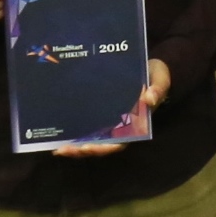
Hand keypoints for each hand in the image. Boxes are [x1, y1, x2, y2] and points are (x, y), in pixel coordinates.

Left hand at [53, 59, 170, 158]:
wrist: (147, 67)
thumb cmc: (153, 75)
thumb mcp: (160, 78)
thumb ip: (158, 88)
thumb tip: (148, 99)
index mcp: (135, 123)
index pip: (120, 141)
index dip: (104, 148)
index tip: (89, 148)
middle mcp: (120, 126)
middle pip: (101, 145)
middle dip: (82, 150)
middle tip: (64, 150)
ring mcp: (108, 120)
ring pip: (91, 139)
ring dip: (74, 146)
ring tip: (58, 149)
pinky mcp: (99, 112)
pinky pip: (85, 125)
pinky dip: (72, 131)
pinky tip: (55, 132)